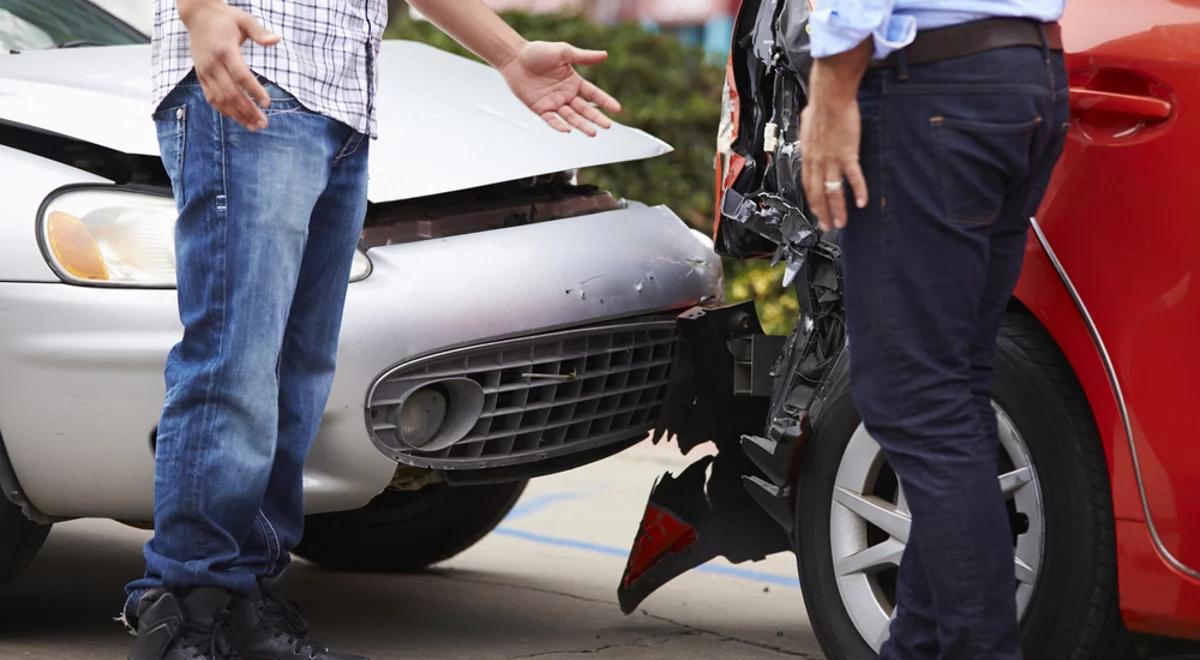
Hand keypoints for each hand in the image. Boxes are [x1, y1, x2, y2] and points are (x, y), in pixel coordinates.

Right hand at [181, 0, 280, 130]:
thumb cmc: (225, 18)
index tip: (267, 103)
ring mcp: (205, 71)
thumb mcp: (244, 19)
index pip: (241, 75)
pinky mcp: (201, 76)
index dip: (254, 90)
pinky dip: (225, 110)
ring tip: (254, 126)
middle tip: (264, 123)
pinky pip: (212, 98)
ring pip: (220, 99)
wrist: (198, 16)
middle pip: (231, 92)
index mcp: (225, 50)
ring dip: (238, 115)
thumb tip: (277, 39)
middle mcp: (213, 63)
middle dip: (248, 110)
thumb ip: (260, 32)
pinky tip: (239, 119)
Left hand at [499, 41, 621, 136]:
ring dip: (582, 125)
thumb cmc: (538, 52)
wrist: (514, 57)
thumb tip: (604, 55)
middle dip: (596, 118)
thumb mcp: (563, 52)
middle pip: (585, 109)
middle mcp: (566, 94)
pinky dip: (559, 125)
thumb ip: (583, 57)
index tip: (617, 109)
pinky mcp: (540, 109)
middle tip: (607, 126)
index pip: (594, 94)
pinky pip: (552, 120)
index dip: (605, 102)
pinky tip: (568, 130)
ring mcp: (554, 103)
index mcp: (574, 81)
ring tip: (593, 132)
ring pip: (571, 117)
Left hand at [799, 42, 872, 230]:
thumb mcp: (807, 125)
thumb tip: (809, 134)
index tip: (815, 211)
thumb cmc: (820, 106)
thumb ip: (809, 136)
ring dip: (837, 209)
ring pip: (833, 191)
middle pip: (818, 193)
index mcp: (808, 155)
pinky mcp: (847, 154)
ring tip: (841, 223)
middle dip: (822, 213)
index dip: (811, 201)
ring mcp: (831, 159)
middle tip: (826, 226)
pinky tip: (862, 202)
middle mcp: (817, 161)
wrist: (830, 97)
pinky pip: (853, 177)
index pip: (807, 185)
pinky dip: (858, 191)